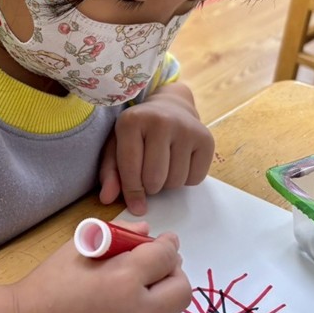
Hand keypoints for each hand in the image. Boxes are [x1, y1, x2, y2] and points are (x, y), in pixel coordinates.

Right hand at [12, 232, 190, 312]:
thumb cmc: (47, 286)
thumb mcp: (79, 249)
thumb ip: (118, 236)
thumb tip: (146, 231)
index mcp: (124, 279)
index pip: (166, 257)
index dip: (168, 245)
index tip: (165, 241)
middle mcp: (137, 312)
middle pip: (181, 290)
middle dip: (174, 273)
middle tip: (158, 265)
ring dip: (162, 296)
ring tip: (137, 287)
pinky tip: (123, 309)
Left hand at [99, 82, 213, 215]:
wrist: (171, 107)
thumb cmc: (139, 132)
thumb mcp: (116, 146)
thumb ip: (109, 172)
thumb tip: (107, 198)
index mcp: (132, 121)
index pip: (131, 169)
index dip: (131, 192)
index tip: (135, 204)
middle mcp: (161, 121)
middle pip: (155, 179)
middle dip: (150, 187)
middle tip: (148, 177)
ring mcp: (186, 128)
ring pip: (176, 181)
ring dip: (168, 184)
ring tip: (163, 167)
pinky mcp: (206, 139)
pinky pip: (195, 178)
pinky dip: (186, 179)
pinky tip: (180, 163)